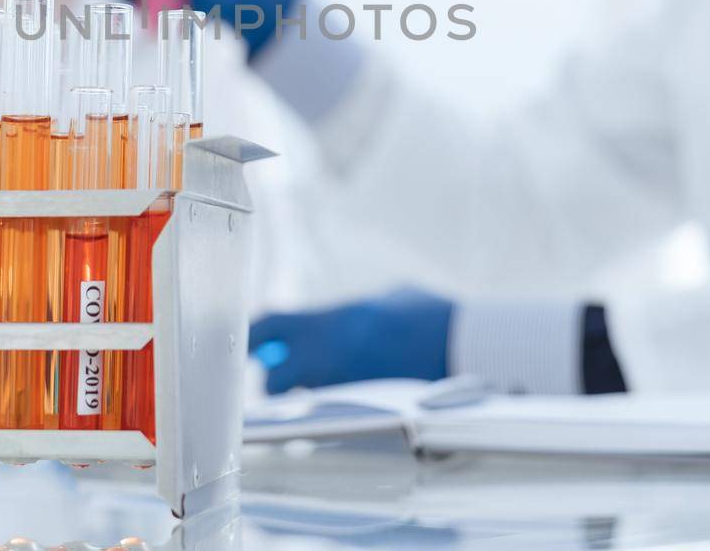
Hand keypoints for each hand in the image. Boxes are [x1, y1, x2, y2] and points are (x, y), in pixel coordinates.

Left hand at [248, 290, 453, 394]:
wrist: (462, 347)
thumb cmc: (429, 314)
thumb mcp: (389, 295)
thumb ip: (360, 305)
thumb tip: (352, 310)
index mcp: (329, 320)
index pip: (269, 325)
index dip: (253, 334)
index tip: (247, 341)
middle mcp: (328, 356)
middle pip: (275, 378)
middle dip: (276, 381)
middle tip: (286, 377)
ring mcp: (344, 386)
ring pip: (305, 399)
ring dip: (308, 396)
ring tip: (327, 388)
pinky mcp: (363, 410)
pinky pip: (335, 413)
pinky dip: (338, 407)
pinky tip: (356, 398)